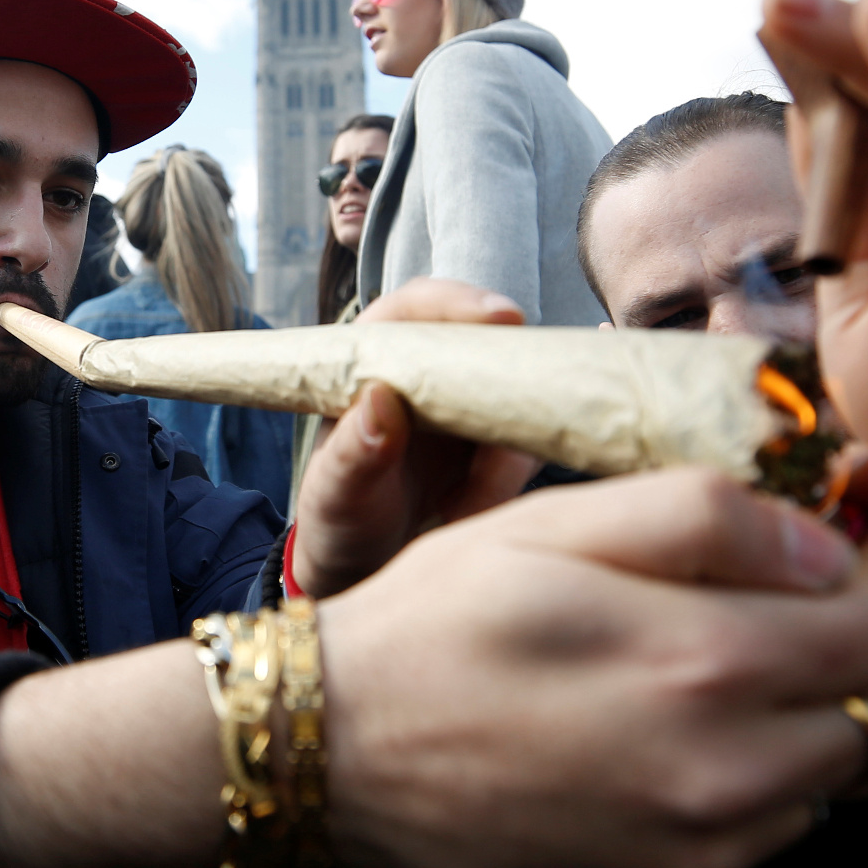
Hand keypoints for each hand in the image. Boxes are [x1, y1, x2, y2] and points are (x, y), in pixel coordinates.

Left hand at [291, 278, 538, 597]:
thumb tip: (379, 401)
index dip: (463, 302)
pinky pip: (531, 446)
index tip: (503, 317)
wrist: (369, 564)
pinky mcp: (505, 441)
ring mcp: (474, 403)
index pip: (421, 307)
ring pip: (522, 400)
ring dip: (504, 456)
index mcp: (378, 357)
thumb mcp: (336, 496)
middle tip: (499, 446)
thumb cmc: (341, 518)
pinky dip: (509, 481)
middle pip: (491, 344)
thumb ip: (352, 456)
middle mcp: (432, 370)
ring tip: (460, 507)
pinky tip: (470, 512)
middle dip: (510, 384)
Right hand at [319, 468, 867, 867]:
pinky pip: (775, 828)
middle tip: (816, 596)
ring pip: (842, 773)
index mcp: (707, 661)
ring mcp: (705, 850)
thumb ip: (706, 517)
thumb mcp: (555, 523)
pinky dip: (763, 775)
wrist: (340, 753)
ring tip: (735, 661)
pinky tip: (686, 730)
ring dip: (823, 714)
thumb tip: (829, 547)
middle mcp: (727, 775)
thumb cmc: (443, 619)